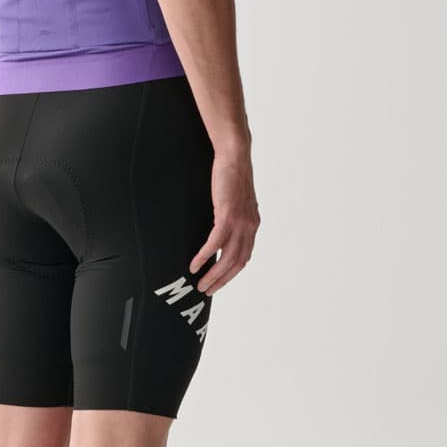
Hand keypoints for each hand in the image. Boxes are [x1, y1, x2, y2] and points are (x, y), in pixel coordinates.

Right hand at [189, 147, 258, 294]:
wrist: (235, 156)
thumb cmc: (232, 175)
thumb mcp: (236, 201)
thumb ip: (233, 217)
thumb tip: (222, 229)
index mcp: (252, 225)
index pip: (244, 257)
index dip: (231, 274)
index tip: (218, 283)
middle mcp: (249, 227)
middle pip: (236, 263)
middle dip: (221, 280)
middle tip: (206, 291)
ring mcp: (240, 222)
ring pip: (226, 257)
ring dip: (213, 274)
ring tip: (200, 284)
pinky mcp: (227, 215)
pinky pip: (215, 243)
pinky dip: (204, 256)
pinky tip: (194, 264)